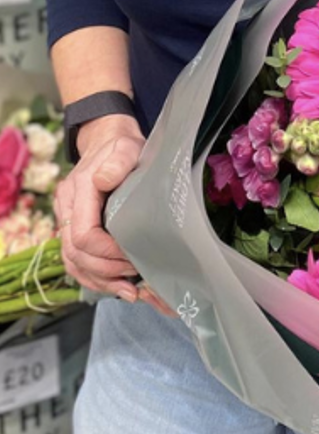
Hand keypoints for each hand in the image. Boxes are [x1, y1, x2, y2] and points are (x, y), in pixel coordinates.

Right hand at [52, 116, 168, 311]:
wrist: (108, 141)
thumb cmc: (122, 146)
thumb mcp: (126, 147)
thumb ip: (118, 162)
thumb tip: (103, 180)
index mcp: (78, 191)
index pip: (83, 235)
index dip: (107, 252)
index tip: (133, 256)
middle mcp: (66, 209)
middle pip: (76, 255)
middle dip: (106, 271)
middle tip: (136, 277)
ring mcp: (67, 220)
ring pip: (73, 263)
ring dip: (100, 281)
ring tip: (129, 292)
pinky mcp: (74, 229)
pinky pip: (76, 261)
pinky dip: (94, 277)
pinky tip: (116, 286)